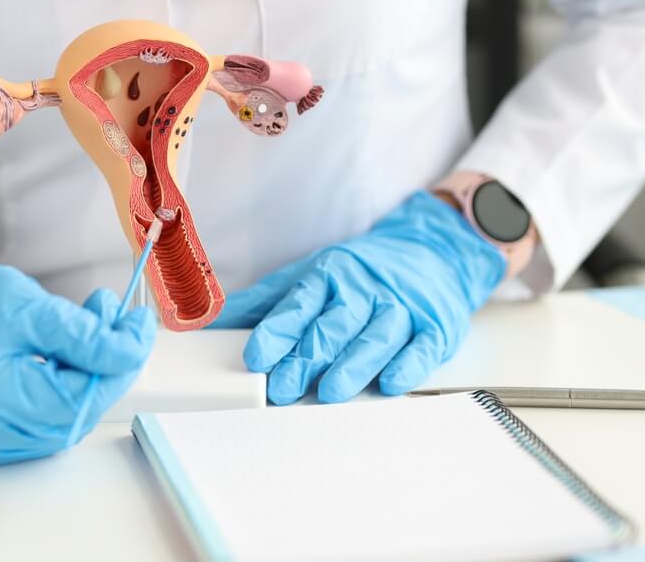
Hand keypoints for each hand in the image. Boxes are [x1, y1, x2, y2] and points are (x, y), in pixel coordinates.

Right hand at [0, 249, 155, 466]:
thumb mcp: (23, 306)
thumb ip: (82, 335)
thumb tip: (128, 349)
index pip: (84, 396)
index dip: (120, 360)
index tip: (139, 323)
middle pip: (77, 409)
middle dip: (106, 360)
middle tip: (116, 313)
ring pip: (64, 411)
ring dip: (87, 366)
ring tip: (92, 317)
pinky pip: (41, 412)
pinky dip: (62, 378)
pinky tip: (67, 343)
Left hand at [211, 191, 505, 403]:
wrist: (433, 251)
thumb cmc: (360, 272)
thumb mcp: (309, 275)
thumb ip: (265, 302)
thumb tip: (210, 322)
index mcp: (328, 276)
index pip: (298, 305)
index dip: (276, 331)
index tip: (255, 356)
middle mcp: (363, 289)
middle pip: (333, 325)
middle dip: (307, 357)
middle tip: (282, 387)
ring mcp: (400, 307)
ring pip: (375, 336)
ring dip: (352, 365)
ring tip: (329, 392)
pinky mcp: (434, 326)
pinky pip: (422, 347)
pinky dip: (407, 366)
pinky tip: (391, 382)